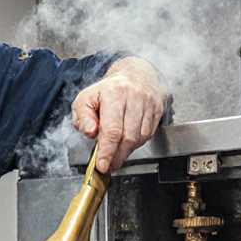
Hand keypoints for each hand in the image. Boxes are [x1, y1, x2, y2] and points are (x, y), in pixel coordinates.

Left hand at [72, 56, 168, 173]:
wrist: (135, 74)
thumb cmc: (108, 90)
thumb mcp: (86, 98)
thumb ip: (82, 117)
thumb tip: (90, 132)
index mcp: (114, 93)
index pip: (112, 129)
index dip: (107, 151)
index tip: (102, 165)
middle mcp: (134, 97)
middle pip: (128, 137)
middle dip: (117, 156)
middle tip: (108, 165)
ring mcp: (148, 104)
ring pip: (139, 138)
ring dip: (127, 151)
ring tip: (116, 155)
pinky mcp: (157, 110)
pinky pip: (148, 134)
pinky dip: (137, 144)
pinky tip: (127, 144)